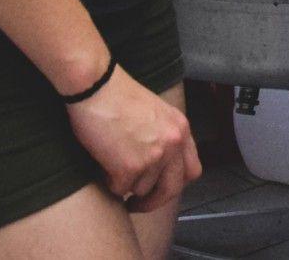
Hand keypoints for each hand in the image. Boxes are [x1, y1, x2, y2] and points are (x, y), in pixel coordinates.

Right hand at [65, 66, 201, 211]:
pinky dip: (109, 181)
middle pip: (172, 189)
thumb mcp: (156, 114)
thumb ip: (165, 137)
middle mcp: (173, 143)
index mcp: (181, 129)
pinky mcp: (130, 166)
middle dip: (153, 201)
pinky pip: (120, 189)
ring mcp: (154, 156)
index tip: (160, 189)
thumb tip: (161, 167)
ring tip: (112, 163)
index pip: (192, 170)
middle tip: (137, 204)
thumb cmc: (119, 96)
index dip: (176, 184)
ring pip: (142, 190)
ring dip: (126, 183)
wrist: (96, 85)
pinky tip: (103, 163)